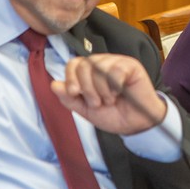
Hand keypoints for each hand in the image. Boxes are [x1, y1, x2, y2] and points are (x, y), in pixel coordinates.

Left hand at [52, 54, 167, 135]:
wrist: (135, 125)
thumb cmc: (113, 115)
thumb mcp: (86, 110)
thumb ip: (69, 99)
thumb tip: (54, 85)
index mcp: (89, 73)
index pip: (74, 64)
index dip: (71, 78)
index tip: (74, 93)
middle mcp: (101, 64)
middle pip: (84, 65)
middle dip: (87, 89)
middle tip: (97, 103)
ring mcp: (116, 63)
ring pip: (99, 67)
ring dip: (102, 89)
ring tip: (110, 100)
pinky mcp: (130, 65)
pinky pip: (115, 69)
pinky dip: (115, 85)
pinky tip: (120, 92)